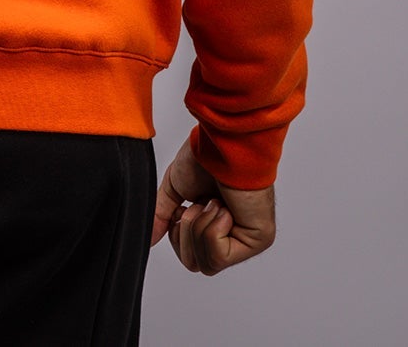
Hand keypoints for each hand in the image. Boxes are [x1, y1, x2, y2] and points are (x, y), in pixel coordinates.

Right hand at [149, 134, 275, 274]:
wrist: (222, 142)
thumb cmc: (206, 155)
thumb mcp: (176, 189)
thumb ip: (162, 216)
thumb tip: (149, 238)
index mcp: (216, 223)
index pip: (191, 257)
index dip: (178, 236)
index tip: (182, 207)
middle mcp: (234, 234)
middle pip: (197, 265)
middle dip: (188, 233)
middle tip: (197, 204)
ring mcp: (248, 238)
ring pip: (207, 264)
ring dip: (200, 227)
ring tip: (211, 201)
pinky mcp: (258, 239)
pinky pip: (220, 256)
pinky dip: (213, 228)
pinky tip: (223, 206)